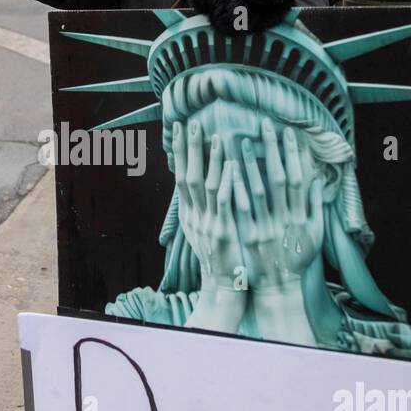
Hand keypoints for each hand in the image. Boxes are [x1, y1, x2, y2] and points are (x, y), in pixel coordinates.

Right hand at [174, 122, 244, 290]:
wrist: (224, 286)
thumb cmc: (221, 256)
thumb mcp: (205, 229)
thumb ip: (203, 205)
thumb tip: (201, 181)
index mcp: (190, 214)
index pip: (181, 176)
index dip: (180, 151)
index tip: (179, 128)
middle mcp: (194, 217)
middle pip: (188, 176)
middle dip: (189, 149)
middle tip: (191, 123)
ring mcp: (207, 224)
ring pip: (205, 186)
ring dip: (210, 160)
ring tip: (214, 136)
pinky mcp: (223, 233)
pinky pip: (224, 203)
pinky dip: (227, 182)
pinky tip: (231, 165)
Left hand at [234, 120, 323, 293]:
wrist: (281, 287)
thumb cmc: (298, 258)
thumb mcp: (315, 233)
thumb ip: (315, 207)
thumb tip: (317, 180)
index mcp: (301, 216)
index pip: (299, 178)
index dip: (295, 155)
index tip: (290, 133)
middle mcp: (284, 219)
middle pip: (279, 178)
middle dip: (273, 150)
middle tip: (266, 126)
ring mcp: (266, 227)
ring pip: (259, 190)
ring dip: (252, 164)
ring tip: (244, 141)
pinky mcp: (249, 236)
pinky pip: (242, 210)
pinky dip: (236, 189)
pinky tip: (229, 171)